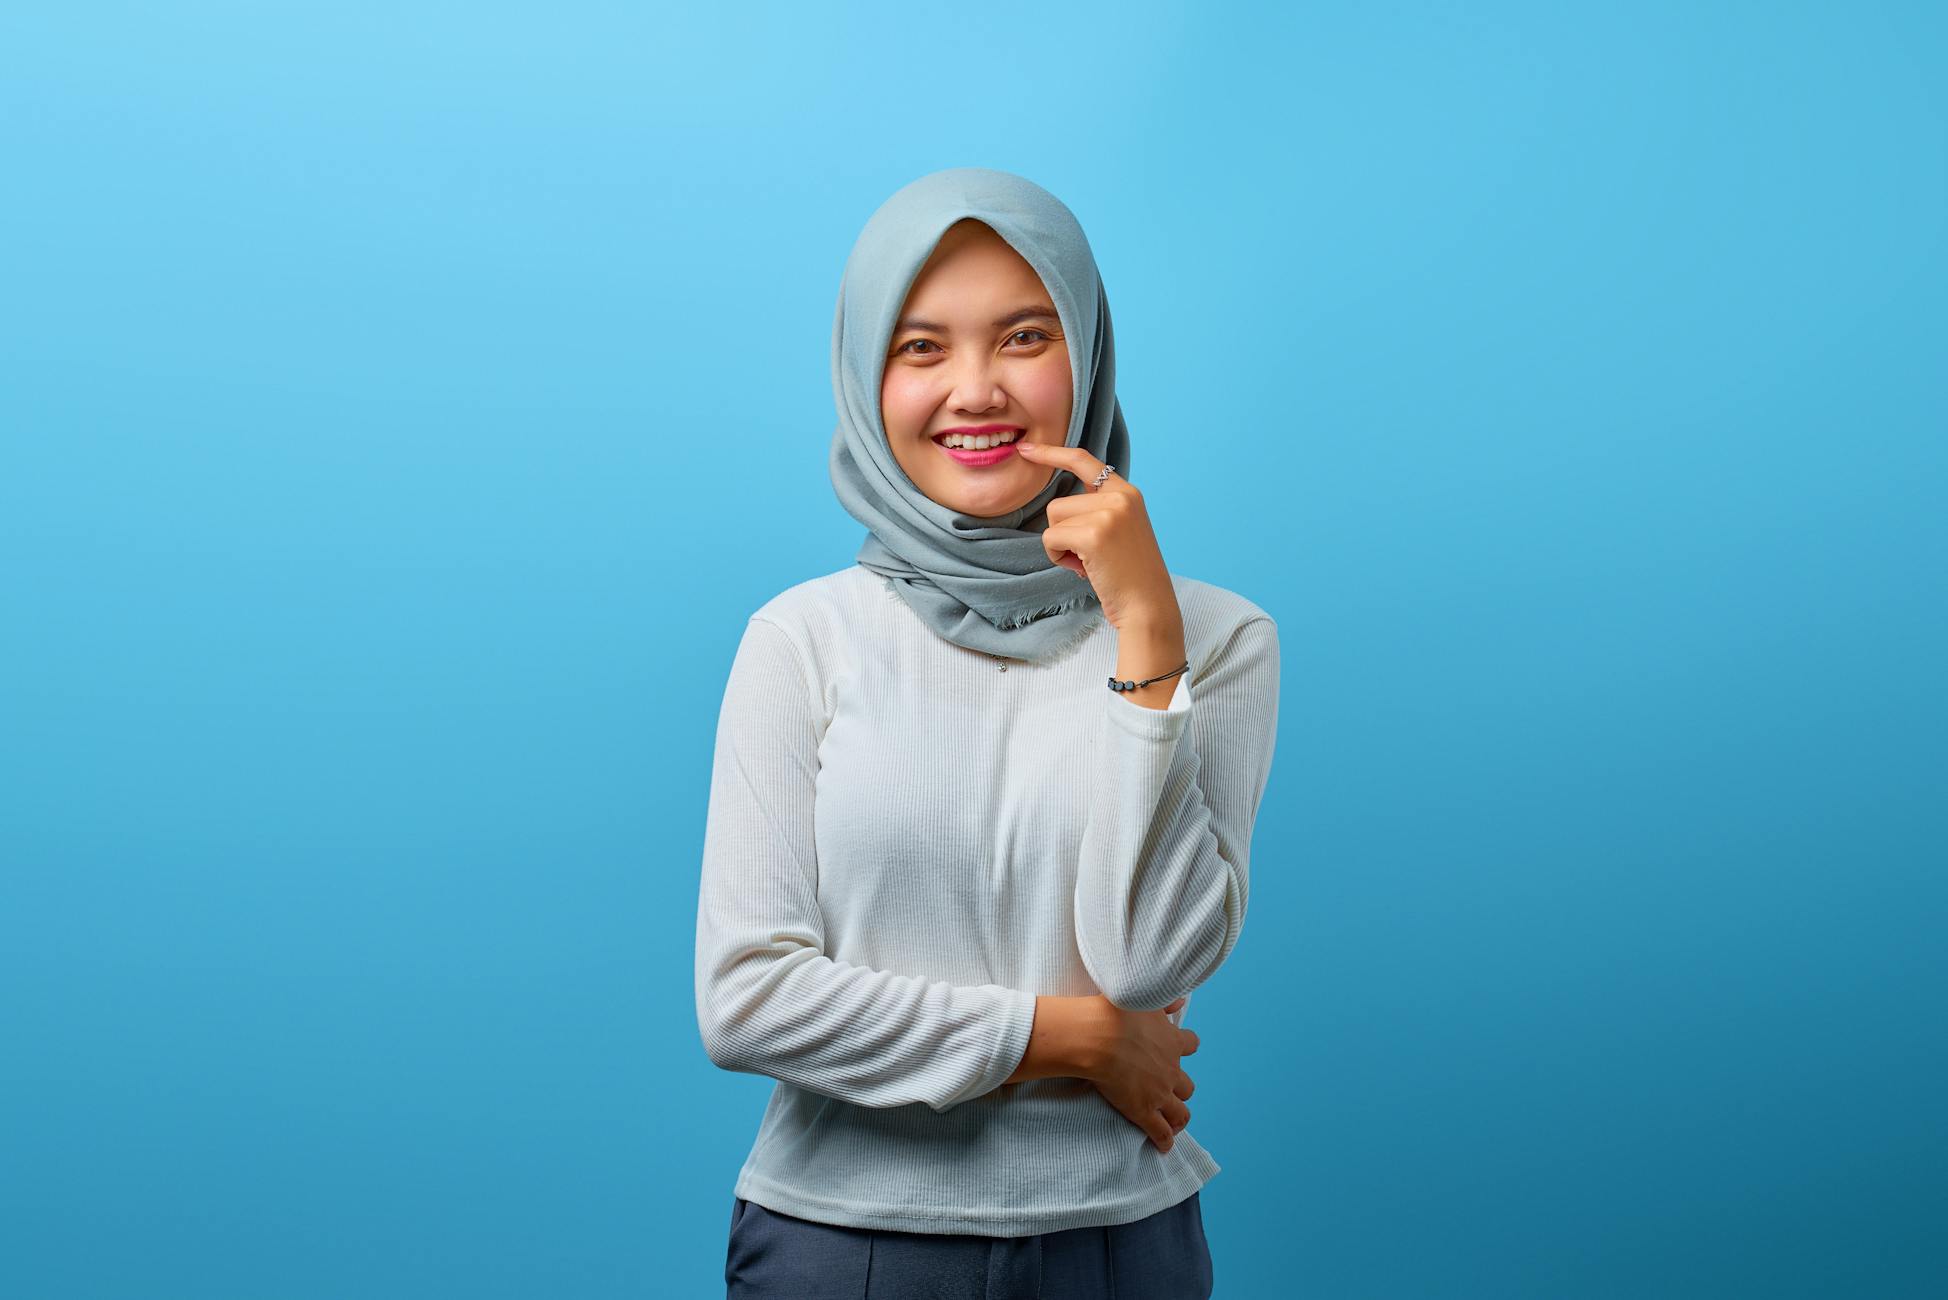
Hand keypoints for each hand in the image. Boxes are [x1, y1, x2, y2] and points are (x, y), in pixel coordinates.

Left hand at [1013, 439, 1180, 634]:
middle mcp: (1120, 496)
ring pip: (1053, 519)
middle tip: (1089, 556)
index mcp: (1127, 492)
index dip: (1052, 453)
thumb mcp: (1120, 530)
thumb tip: (1059, 506)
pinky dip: (1058, 557)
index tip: (1026, 449)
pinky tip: (1082, 569)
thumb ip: (1098, 509)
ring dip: (1060, 546)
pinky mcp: (1094, 534)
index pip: (1083, 460)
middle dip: (1063, 533)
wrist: (1148, 605)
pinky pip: (1051, 539)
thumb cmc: (1129, 575)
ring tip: (1088, 562)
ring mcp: (1108, 513)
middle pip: (1059, 503)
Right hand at [1078, 994, 1199, 1153]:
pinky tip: (1163, 1147)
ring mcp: (1160, 1093)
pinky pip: (1161, 1132)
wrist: (1100, 1036)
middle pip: (1187, 1086)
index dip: (1185, 1046)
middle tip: (1170, 1091)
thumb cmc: (1118, 1014)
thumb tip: (1180, 1000)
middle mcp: (1171, 1069)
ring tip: (1173, 1123)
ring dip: (1178, 1118)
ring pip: (1181, 1113)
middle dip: (1181, 1089)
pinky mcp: (1144, 1111)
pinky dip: (1165, 1141)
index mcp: (1172, 1041)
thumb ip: (1164, 1002)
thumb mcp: (1145, 1000)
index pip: (1191, 1044)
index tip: (1180, 1048)